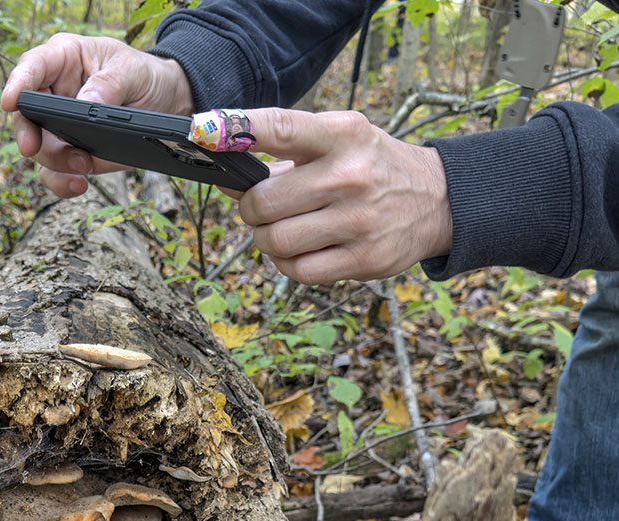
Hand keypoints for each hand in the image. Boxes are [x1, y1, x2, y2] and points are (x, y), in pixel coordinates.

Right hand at [1, 33, 192, 197]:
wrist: (163, 104)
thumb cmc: (142, 75)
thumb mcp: (132, 70)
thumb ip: (109, 84)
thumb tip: (86, 102)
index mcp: (63, 59)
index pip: (32, 67)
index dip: (17, 84)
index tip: (10, 103)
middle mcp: (53, 93)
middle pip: (26, 115)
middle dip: (28, 134)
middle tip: (33, 147)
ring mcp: (58, 127)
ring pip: (40, 150)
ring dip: (56, 162)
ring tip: (84, 166)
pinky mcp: (70, 154)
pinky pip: (55, 173)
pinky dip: (63, 183)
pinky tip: (79, 185)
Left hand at [232, 108, 451, 282]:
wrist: (438, 200)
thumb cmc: (371, 168)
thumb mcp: (337, 144)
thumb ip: (282, 158)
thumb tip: (224, 176)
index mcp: (342, 135)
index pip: (279, 127)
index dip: (236, 130)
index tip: (204, 133)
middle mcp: (350, 176)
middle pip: (262, 202)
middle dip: (251, 209)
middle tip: (261, 208)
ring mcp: (358, 221)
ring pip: (275, 241)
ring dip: (266, 240)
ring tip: (282, 229)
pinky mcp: (363, 260)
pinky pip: (297, 271)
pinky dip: (286, 264)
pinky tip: (298, 251)